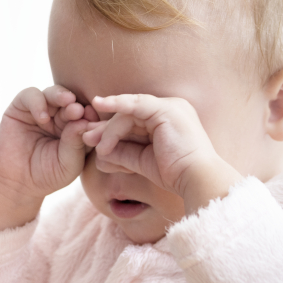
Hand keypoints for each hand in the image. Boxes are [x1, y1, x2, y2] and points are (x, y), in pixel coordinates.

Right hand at [0, 85, 97, 202]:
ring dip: (61, 96)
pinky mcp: (21, 108)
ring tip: (68, 103)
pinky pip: (31, 95)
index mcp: (77, 128)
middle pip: (73, 102)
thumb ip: (76, 144)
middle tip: (79, 110)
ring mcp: (43, 110)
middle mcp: (61, 117)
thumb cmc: (49, 175)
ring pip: (54, 93)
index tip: (95, 120)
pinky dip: (38, 102)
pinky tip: (43, 118)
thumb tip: (83, 121)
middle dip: (76, 105)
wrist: (17, 183)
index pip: (89, 116)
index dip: (92, 116)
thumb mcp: (68, 164)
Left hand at [82, 94, 238, 202]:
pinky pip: (136, 104)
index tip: (95, 141)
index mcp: (170, 122)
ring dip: (109, 128)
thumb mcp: (143, 161)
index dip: (114, 131)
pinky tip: (100, 104)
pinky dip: (117, 104)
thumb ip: (123, 153)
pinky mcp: (166, 108)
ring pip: (130, 113)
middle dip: (107, 128)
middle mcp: (173, 109)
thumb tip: (99, 154)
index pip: (136, 121)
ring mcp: (171, 107)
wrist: (196, 179)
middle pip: (131, 116)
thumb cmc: (175, 175)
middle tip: (87, 138)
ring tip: (94, 143)